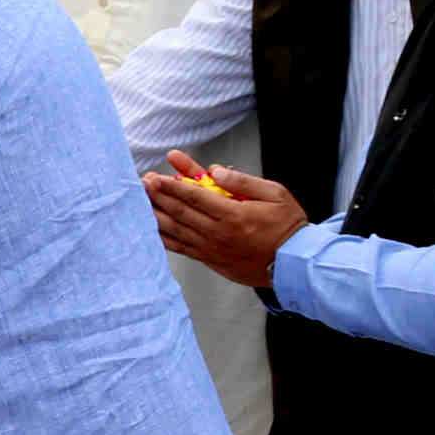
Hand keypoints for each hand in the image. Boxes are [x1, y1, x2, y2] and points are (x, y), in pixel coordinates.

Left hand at [143, 154, 305, 291]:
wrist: (294, 264)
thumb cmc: (287, 227)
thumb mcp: (274, 194)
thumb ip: (243, 181)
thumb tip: (215, 170)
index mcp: (233, 215)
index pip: (194, 196)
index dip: (172, 186)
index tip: (156, 177)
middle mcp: (218, 233)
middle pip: (180, 212)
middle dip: (159, 196)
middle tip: (142, 184)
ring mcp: (212, 249)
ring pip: (176, 231)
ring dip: (156, 215)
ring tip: (140, 203)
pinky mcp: (210, 260)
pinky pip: (182, 249)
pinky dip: (165, 239)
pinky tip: (152, 230)